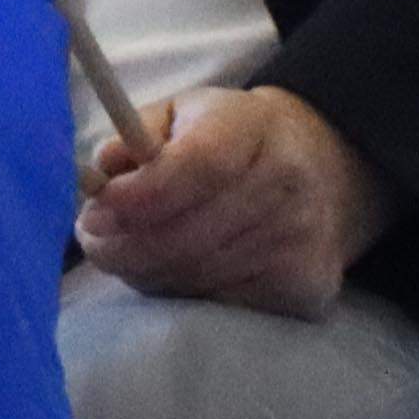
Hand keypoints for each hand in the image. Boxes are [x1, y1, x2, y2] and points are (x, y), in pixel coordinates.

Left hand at [76, 83, 381, 321]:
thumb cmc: (232, 141)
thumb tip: (101, 170)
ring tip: (133, 250)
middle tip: (94, 239)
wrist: (324, 174)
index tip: (94, 212)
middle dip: (123, 245)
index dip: (140, 196)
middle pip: (186, 235)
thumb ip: (136, 134)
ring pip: (192, 277)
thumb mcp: (183, 114)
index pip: (197, 166)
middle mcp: (287, 184)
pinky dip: (182, 292)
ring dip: (146, 270)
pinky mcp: (306, 288)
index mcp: (253, 128)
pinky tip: (180, 268)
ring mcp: (301, 241)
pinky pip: (217, 303)